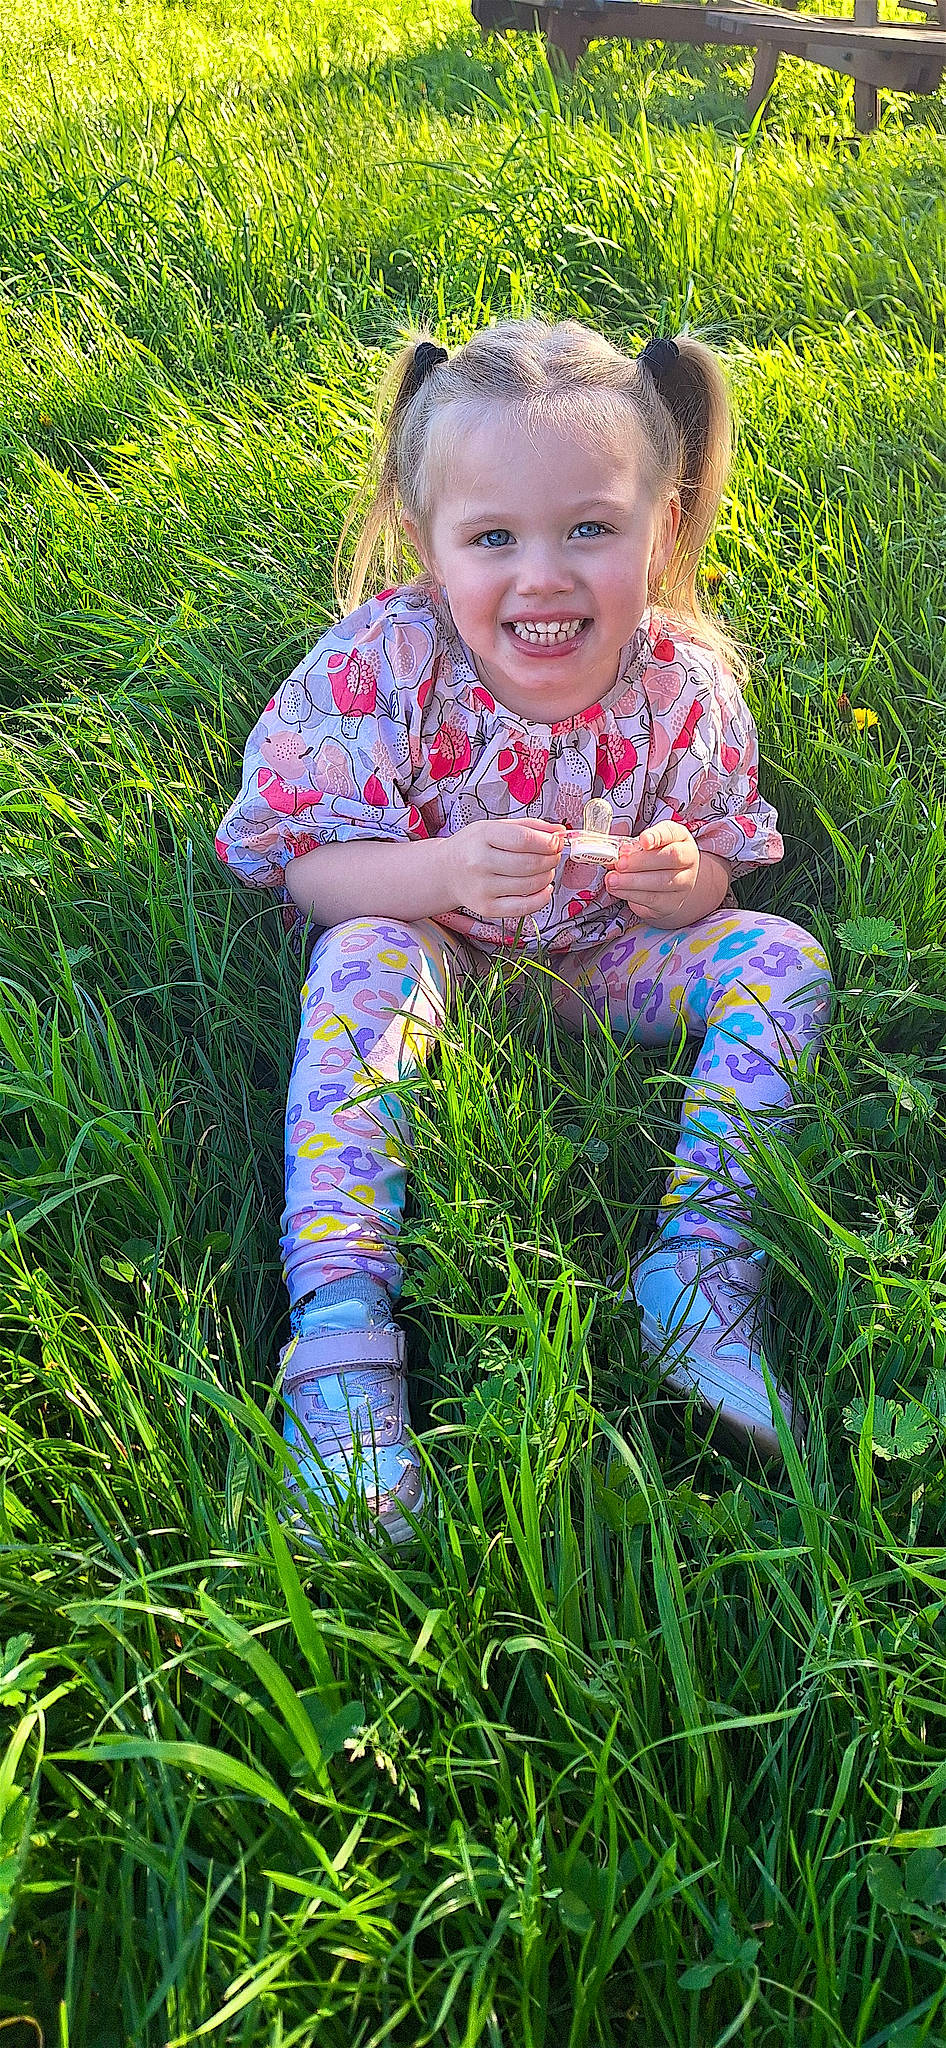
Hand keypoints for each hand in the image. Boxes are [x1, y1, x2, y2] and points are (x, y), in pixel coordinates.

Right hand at [445, 817, 564, 919]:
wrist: (446, 872)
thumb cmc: (474, 847)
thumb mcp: (495, 827)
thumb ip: (529, 827)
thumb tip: (560, 833)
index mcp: (482, 836)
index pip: (523, 840)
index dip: (548, 842)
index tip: (557, 842)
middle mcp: (479, 863)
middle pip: (530, 863)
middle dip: (551, 859)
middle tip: (554, 855)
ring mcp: (482, 888)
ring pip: (531, 885)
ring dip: (548, 876)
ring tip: (545, 869)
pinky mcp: (486, 908)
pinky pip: (524, 907)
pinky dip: (542, 898)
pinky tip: (544, 888)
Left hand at [605, 820, 702, 924]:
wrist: (663, 886)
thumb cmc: (650, 860)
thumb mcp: (642, 845)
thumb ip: (629, 843)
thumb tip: (614, 844)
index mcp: (680, 837)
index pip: (672, 832)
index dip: (657, 836)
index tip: (642, 840)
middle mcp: (688, 858)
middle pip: (671, 857)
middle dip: (641, 861)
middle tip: (620, 863)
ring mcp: (684, 882)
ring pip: (662, 881)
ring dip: (632, 881)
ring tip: (612, 879)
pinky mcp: (673, 903)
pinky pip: (653, 899)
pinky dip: (631, 894)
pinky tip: (617, 890)